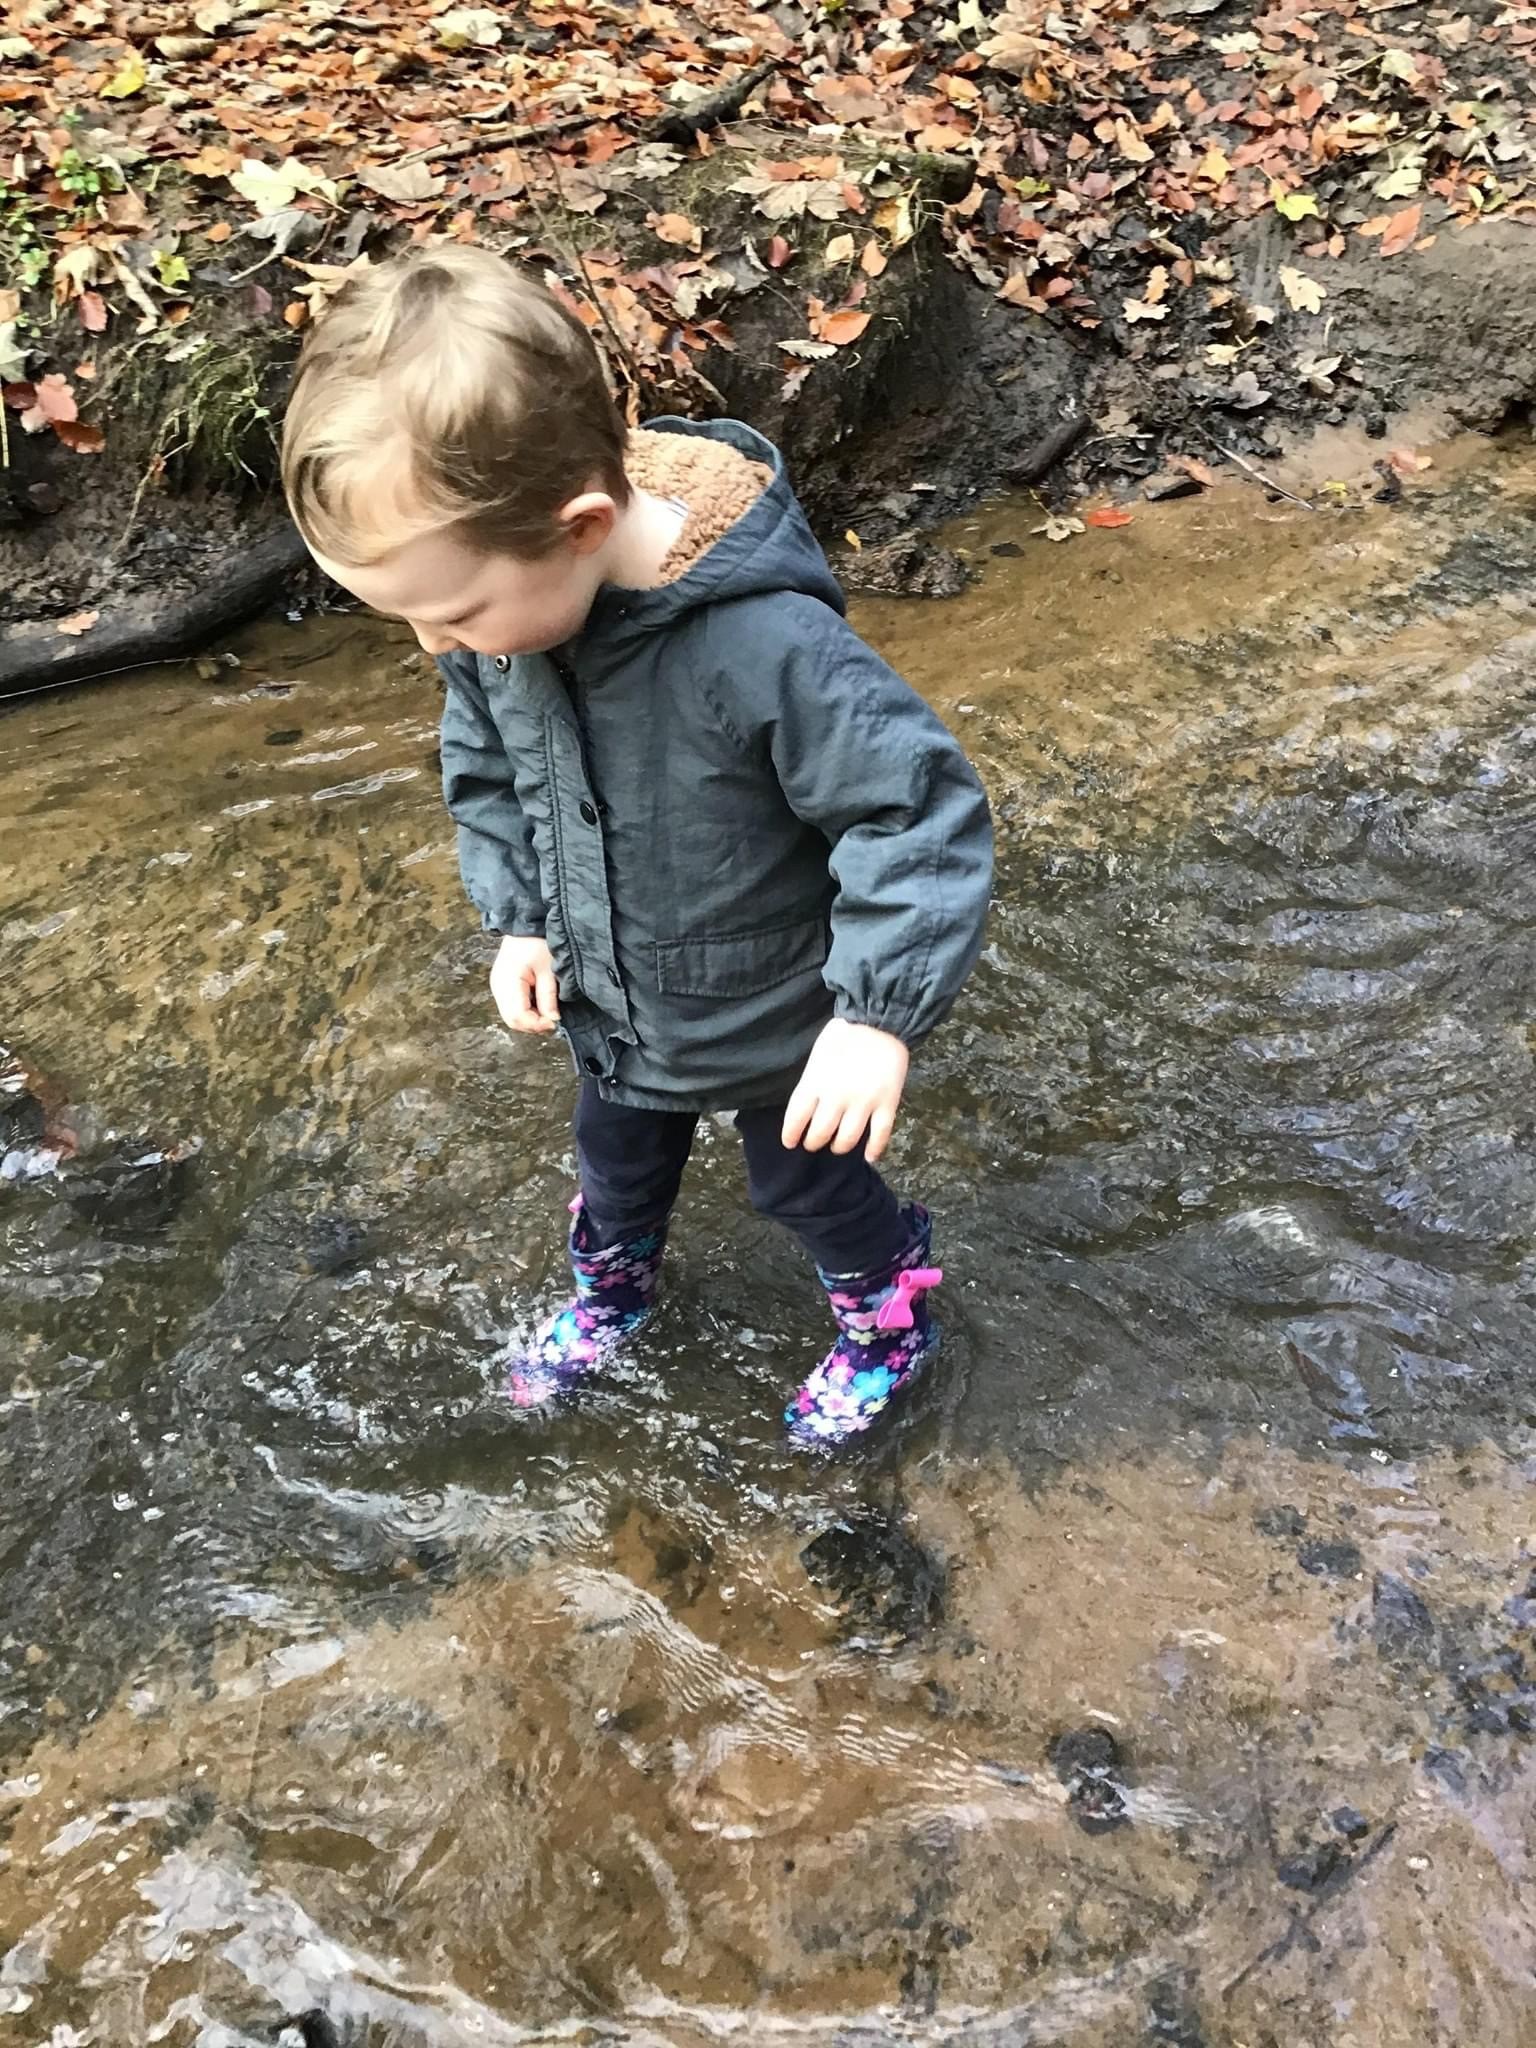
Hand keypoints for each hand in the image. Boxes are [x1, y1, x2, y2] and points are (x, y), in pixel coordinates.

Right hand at [491, 935, 559, 1033]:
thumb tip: (552, 1020)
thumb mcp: (549, 969)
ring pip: (511, 1017)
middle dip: (533, 1025)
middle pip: (512, 1020)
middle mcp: (498, 987)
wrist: (526, 925)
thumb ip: (548, 996)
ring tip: (547, 1012)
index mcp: (508, 981)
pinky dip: (525, 1012)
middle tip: (552, 1021)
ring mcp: (497, 987)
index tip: (554, 1022)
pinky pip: (511, 1008)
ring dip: (529, 1020)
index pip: (518, 1016)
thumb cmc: (538, 941)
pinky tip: (538, 1005)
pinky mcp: (501, 986)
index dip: (537, 1024)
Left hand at [782, 1019, 909, 1163]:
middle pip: (820, 1133)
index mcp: (816, 1082)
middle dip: (814, 1142)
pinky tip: (869, 1157)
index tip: (790, 1142)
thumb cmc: (844, 1035)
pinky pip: (880, 1135)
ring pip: (847, 1139)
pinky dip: (875, 1149)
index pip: (796, 1117)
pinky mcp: (887, 1103)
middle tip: (814, 1143)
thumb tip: (807, 1109)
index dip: (791, 1134)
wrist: (879, 1020)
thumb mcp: (817, 1056)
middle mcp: (837, 1096)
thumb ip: (811, 1083)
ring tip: (837, 1145)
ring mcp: (863, 1102)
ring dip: (839, 1147)